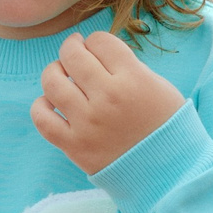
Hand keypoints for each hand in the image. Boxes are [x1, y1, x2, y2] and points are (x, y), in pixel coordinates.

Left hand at [33, 31, 184, 173]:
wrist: (170, 172)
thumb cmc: (167, 126)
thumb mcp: (158, 86)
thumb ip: (128, 66)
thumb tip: (96, 54)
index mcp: (133, 79)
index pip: (100, 41)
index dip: (96, 41)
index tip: (97, 48)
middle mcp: (108, 97)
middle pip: (72, 55)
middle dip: (72, 47)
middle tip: (75, 51)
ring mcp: (88, 122)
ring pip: (52, 82)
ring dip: (54, 71)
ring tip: (61, 74)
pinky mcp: (74, 145)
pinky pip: (42, 118)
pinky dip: (41, 106)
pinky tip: (51, 103)